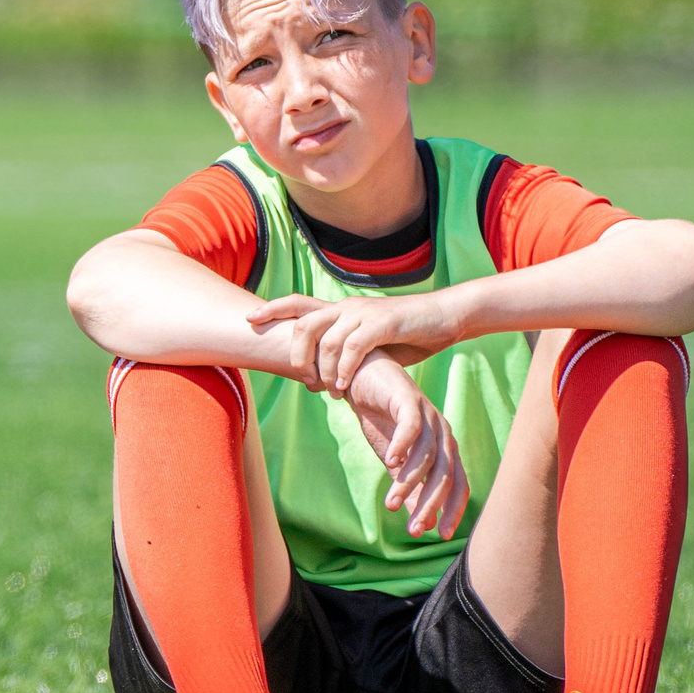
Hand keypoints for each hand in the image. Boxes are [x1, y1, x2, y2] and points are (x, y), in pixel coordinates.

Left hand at [248, 291, 461, 395]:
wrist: (445, 318)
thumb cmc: (407, 335)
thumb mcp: (369, 346)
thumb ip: (345, 357)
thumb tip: (322, 379)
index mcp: (341, 310)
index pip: (297, 303)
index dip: (272, 308)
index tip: (248, 319)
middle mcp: (346, 307)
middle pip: (303, 323)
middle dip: (296, 353)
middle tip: (302, 379)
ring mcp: (363, 313)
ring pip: (325, 338)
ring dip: (322, 369)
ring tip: (328, 390)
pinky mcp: (382, 323)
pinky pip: (352, 346)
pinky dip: (343, 368)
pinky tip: (342, 385)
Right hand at [342, 353, 468, 539]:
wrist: (362, 379)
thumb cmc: (381, 421)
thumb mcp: (395, 462)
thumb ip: (409, 488)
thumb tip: (421, 524)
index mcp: (443, 449)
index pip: (458, 484)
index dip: (452, 510)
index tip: (440, 536)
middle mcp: (442, 433)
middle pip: (444, 474)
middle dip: (430, 505)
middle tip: (414, 530)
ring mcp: (427, 415)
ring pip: (426, 455)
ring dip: (409, 482)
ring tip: (390, 503)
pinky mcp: (408, 399)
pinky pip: (410, 426)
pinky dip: (403, 445)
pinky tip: (390, 462)